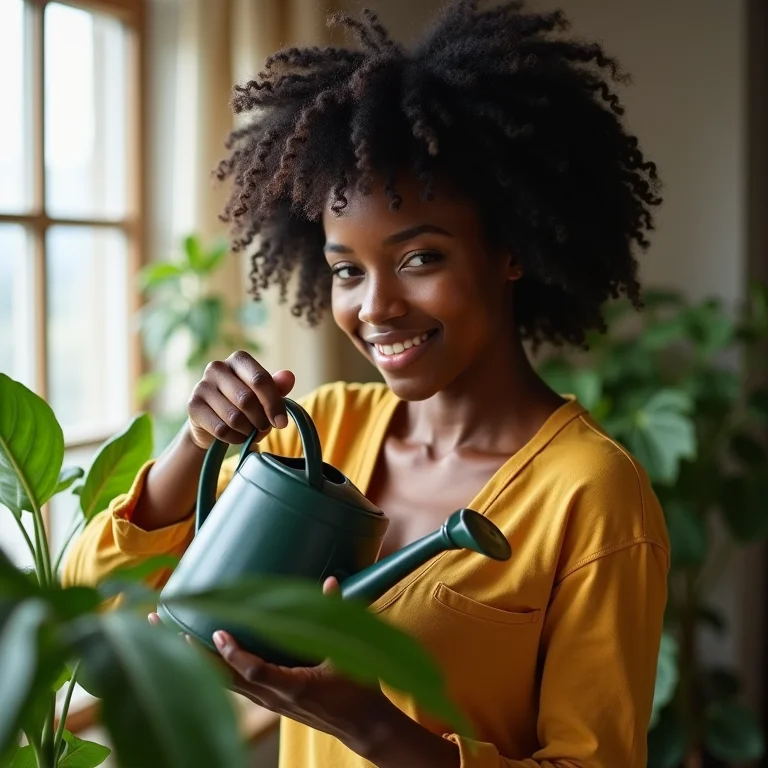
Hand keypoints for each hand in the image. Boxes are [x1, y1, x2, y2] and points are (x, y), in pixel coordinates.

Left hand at [149, 579, 392, 759]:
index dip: (236, 654)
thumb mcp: (349, 652)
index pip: (256, 671)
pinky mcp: (267, 701)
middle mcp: (273, 698)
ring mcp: (267, 702)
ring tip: (166, 631)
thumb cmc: (358, 690)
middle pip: (222, 677)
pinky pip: (231, 684)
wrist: (363, 726)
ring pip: (221, 682)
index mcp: (295, 686)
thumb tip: (329, 582)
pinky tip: (194, 650)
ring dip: (192, 657)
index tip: (218, 632)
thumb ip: (336, 615)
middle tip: (160, 622)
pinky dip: (210, 666)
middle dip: (189, 651)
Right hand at [186, 350, 294, 449]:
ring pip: (234, 417)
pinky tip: (237, 436)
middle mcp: (217, 367)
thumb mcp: (263, 394)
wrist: (213, 420)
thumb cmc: (244, 403)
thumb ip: (277, 386)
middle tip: (265, 428)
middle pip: (247, 400)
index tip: (282, 423)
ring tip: (251, 432)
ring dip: (248, 431)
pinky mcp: (193, 405)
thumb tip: (289, 377)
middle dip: (261, 420)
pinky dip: (235, 438)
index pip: (260, 380)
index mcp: (239, 359)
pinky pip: (221, 429)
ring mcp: (202, 385)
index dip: (274, 404)